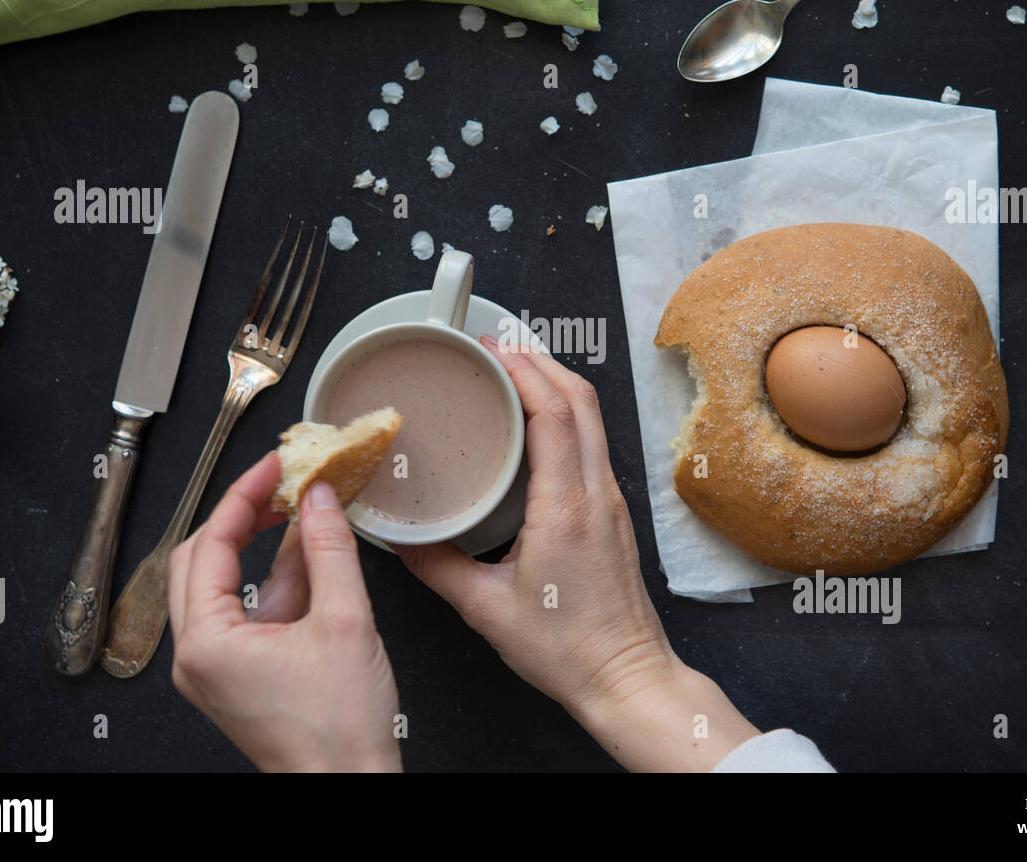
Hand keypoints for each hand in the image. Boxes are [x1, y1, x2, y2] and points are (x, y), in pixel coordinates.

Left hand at [168, 453, 401, 771]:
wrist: (348, 788)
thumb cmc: (339, 731)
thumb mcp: (346, 621)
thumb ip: (330, 549)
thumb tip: (319, 499)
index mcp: (207, 643)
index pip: (210, 544)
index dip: (244, 495)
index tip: (273, 465)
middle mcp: (198, 657)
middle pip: (202, 560)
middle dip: (242, 516)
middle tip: (278, 483)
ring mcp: (216, 668)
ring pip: (224, 585)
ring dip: (261, 547)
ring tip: (303, 511)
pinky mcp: (239, 676)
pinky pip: (246, 612)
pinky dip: (276, 580)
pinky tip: (310, 556)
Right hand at [392, 336, 759, 770]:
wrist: (627, 678)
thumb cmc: (567, 649)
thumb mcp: (484, 609)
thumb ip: (436, 567)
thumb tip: (399, 538)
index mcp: (566, 506)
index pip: (554, 412)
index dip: (523, 370)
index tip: (489, 350)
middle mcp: (597, 493)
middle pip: (581, 399)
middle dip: (540, 360)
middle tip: (496, 347)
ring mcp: (611, 501)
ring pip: (593, 418)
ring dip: (556, 383)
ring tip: (513, 371)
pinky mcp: (613, 514)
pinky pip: (592, 444)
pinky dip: (566, 415)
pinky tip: (535, 424)